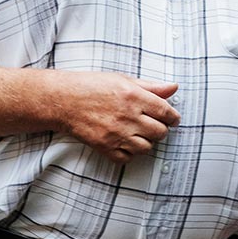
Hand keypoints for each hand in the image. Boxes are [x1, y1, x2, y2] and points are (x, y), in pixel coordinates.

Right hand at [54, 72, 181, 162]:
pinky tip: (125, 143)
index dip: (173, 117)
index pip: (165, 112)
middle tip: (155, 125)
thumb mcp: (123, 80)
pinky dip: (130, 153)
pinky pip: (127, 158)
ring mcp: (116, 134)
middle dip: (161, 129)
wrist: (63, 101)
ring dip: (146, 142)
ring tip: (139, 134)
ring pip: (146, 147)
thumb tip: (174, 87)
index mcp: (134, 96)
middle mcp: (128, 116)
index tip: (173, 119)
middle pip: (160, 132)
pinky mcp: (104, 147)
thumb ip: (151, 86)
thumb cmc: (91, 86)